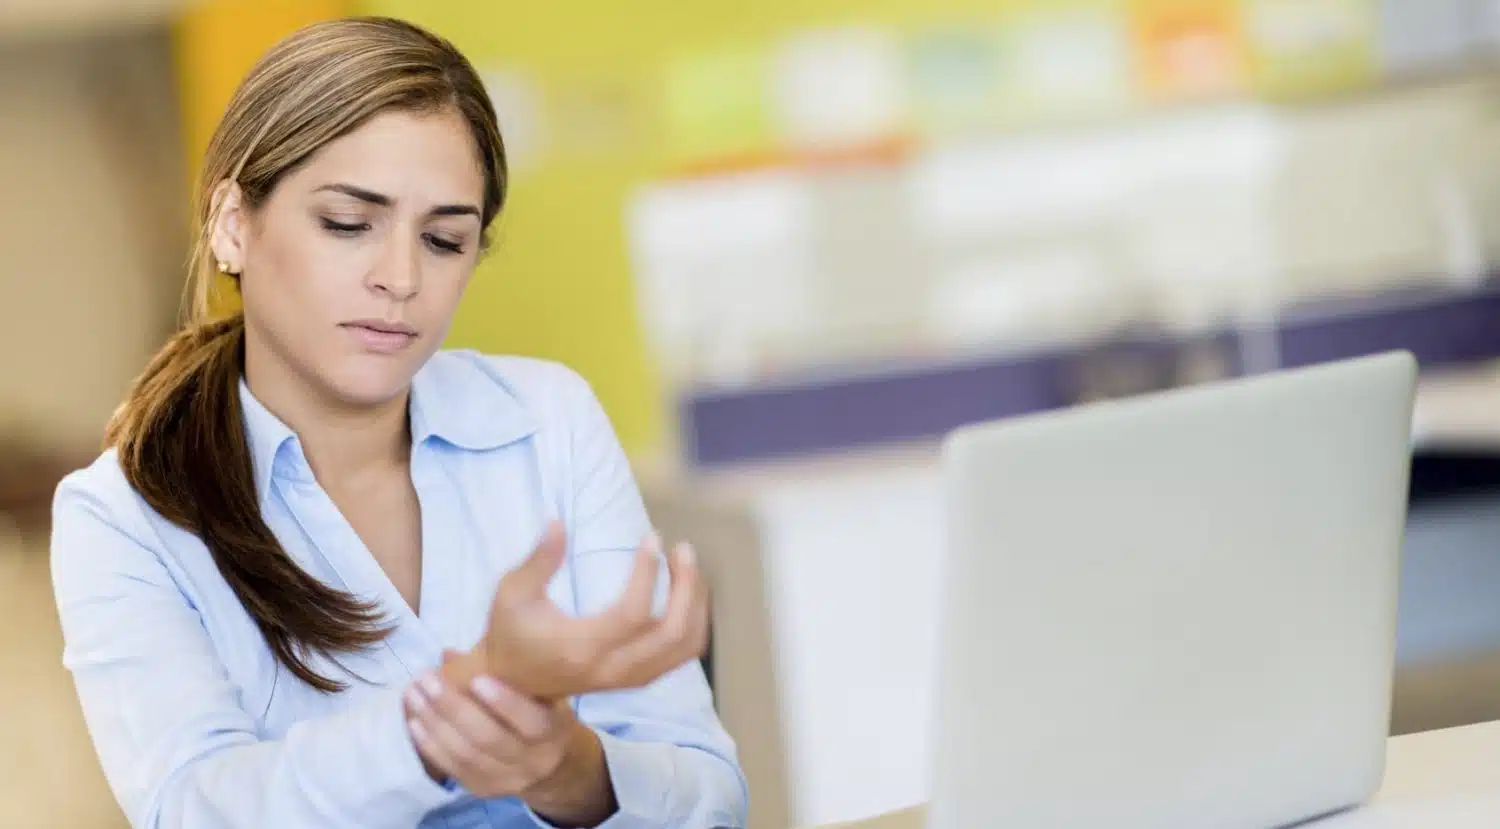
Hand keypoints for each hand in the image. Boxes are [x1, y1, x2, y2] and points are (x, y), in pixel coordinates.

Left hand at [404, 666, 614, 824]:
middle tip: (426, 679)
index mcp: (554, 730)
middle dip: (453, 707)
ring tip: (412, 694)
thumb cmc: (541, 711)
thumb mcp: (539, 691)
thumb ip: (505, 672)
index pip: (531, 722)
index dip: (504, 703)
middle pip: (489, 738)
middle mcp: (534, 760)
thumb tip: (451, 654)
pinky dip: (430, 745)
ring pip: (466, 754)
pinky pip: (453, 768)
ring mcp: (507, 779)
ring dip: (434, 723)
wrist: (550, 763)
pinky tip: (414, 721)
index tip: (476, 679)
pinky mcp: (483, 789)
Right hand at [452, 521, 710, 699]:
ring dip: (696, 604)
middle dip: (687, 587)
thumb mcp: (512, 593)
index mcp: (581, 648)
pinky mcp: (635, 679)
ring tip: (689, 566)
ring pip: (684, 647)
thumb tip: (558, 522)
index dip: (649, 573)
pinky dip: (693, 623)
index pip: (633, 614)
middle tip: (682, 549)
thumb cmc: (509, 633)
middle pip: (673, 633)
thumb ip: (538, 560)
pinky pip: (680, 656)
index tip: (651, 538)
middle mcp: (611, 668)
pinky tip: (687, 593)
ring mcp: (627, 678)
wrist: (512, 684)